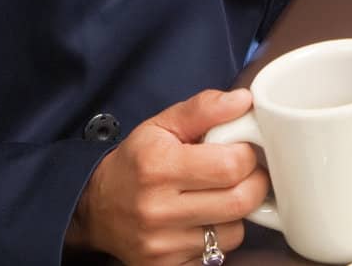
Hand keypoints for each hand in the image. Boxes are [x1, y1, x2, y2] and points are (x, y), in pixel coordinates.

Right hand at [66, 88, 268, 265]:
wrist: (98, 209)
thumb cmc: (136, 162)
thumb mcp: (162, 125)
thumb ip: (204, 109)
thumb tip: (244, 100)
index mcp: (159, 166)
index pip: (231, 165)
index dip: (247, 155)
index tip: (241, 150)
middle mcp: (158, 209)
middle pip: (240, 201)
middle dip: (253, 183)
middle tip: (244, 174)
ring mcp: (162, 244)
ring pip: (235, 232)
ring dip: (237, 213)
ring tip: (220, 196)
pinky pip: (219, 254)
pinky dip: (220, 236)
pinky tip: (205, 220)